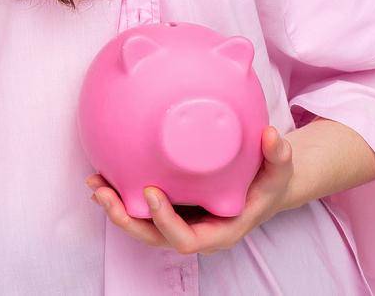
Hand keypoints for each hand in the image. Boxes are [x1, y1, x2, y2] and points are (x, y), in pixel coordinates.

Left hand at [86, 125, 295, 254]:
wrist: (262, 185)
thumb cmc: (269, 182)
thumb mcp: (279, 171)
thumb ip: (278, 156)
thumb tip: (272, 136)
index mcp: (219, 231)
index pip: (185, 239)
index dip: (165, 222)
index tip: (150, 193)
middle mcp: (195, 231)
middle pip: (153, 238)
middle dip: (126, 220)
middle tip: (105, 194)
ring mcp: (180, 221)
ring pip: (142, 225)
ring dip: (115, 207)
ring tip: (95, 184)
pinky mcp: (170, 208)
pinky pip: (141, 209)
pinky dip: (120, 195)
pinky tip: (102, 176)